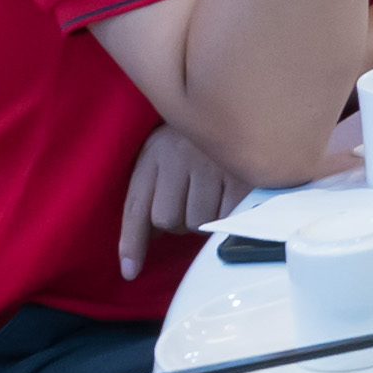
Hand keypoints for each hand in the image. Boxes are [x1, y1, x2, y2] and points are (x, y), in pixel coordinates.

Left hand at [114, 124, 256, 280]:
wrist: (239, 101)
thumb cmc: (193, 143)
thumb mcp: (161, 162)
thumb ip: (145, 204)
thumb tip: (133, 260)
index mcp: (154, 153)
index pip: (136, 207)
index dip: (132, 242)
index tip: (130, 272)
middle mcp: (178, 155)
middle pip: (167, 220)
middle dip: (179, 220)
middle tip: (193, 199)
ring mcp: (211, 162)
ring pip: (198, 222)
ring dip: (205, 219)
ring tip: (214, 195)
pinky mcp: (242, 172)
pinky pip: (227, 216)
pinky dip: (228, 215)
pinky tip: (232, 194)